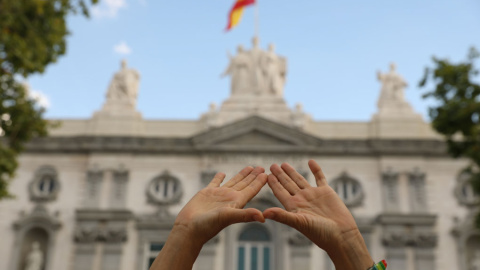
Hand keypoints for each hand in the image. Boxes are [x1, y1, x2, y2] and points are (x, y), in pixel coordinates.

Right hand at [151, 166, 267, 269]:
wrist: (189, 229)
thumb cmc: (208, 226)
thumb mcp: (228, 217)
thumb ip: (245, 215)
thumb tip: (263, 217)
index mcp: (237, 203)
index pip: (252, 190)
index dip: (260, 182)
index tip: (267, 174)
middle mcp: (229, 198)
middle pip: (245, 184)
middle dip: (254, 176)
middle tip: (262, 167)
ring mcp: (218, 195)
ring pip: (233, 181)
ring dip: (242, 175)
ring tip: (250, 167)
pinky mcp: (207, 193)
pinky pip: (215, 182)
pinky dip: (219, 177)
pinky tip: (222, 173)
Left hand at [263, 160, 371, 269]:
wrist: (341, 235)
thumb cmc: (320, 233)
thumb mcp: (299, 222)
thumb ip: (282, 216)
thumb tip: (264, 214)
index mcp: (293, 207)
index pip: (280, 192)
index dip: (273, 184)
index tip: (265, 175)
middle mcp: (302, 200)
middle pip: (288, 184)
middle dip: (280, 175)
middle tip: (272, 165)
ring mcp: (313, 195)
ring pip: (300, 180)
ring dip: (292, 172)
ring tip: (283, 164)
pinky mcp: (326, 192)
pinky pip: (320, 178)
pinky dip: (316, 170)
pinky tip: (311, 161)